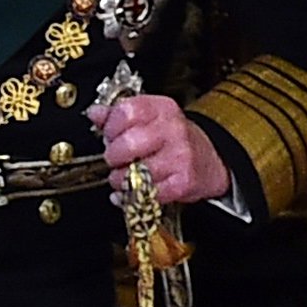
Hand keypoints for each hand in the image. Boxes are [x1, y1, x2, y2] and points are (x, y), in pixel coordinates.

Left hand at [97, 93, 229, 204]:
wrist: (211, 160)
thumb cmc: (174, 139)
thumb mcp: (150, 119)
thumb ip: (119, 115)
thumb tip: (95, 113)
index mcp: (162, 109)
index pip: (125, 112)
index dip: (110, 127)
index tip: (110, 135)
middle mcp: (173, 130)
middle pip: (126, 144)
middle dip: (113, 156)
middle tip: (116, 159)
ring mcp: (180, 156)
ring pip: (133, 173)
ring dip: (121, 180)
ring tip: (126, 175)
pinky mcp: (183, 182)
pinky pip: (145, 193)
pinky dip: (131, 197)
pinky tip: (133, 191)